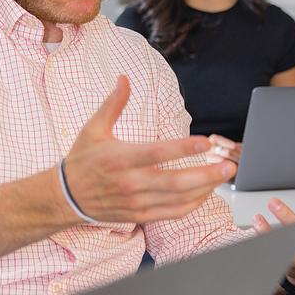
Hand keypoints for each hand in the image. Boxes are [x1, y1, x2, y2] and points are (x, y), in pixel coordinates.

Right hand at [62, 76, 235, 223]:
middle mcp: (130, 183)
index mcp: (120, 159)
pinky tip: (206, 193)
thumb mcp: (93, 128)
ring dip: (205, 189)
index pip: (157, 153)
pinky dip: (193, 205)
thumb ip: (113, 104)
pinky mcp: (140, 216)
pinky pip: (172, 213)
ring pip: (177, 199)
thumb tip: (124, 78)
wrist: (66, 197)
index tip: (206, 142)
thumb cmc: (82, 160)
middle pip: (174, 182)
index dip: (183, 149)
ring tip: (224, 176)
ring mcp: (136, 202)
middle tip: (229, 165)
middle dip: (206, 175)